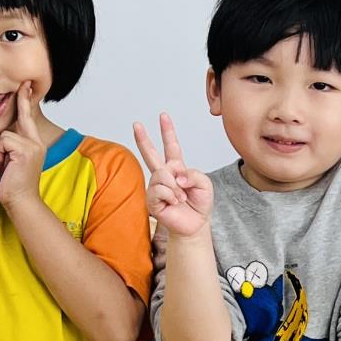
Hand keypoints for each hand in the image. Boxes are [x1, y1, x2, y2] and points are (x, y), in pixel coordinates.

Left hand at [0, 84, 44, 216]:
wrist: (20, 202)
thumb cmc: (13, 185)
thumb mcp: (12, 161)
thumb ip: (10, 145)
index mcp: (34, 144)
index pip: (28, 118)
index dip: (26, 102)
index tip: (25, 86)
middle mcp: (36, 143)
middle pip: (24, 117)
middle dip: (24, 100)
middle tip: (24, 86)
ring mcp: (33, 147)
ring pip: (6, 134)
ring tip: (3, 166)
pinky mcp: (26, 151)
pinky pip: (4, 142)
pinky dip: (0, 155)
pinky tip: (3, 168)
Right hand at [133, 114, 213, 240]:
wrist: (196, 225)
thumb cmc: (200, 204)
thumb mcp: (205, 184)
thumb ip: (192, 174)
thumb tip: (175, 175)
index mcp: (177, 167)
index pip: (171, 146)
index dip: (167, 131)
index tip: (163, 116)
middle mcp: (164, 175)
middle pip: (151, 154)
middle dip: (143, 138)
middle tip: (136, 124)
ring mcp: (156, 187)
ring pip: (161, 175)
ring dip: (175, 186)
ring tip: (181, 197)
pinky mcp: (152, 200)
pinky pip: (159, 190)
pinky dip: (171, 195)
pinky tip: (174, 202)